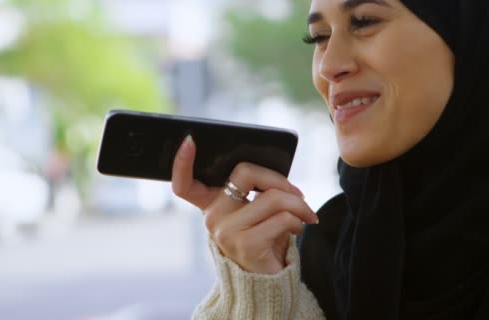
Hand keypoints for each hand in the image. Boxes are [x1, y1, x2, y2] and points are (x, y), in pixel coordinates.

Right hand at [171, 135, 318, 273]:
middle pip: (245, 173)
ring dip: (299, 204)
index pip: (184, 184)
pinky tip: (298, 228)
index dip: (182, 163)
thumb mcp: (252, 212)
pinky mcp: (246, 245)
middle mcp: (212, 217)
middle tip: (297, 194)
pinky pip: (282, 218)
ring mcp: (226, 232)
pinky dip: (298, 220)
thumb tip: (274, 172)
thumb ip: (252, 190)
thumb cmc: (262, 238)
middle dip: (279, 179)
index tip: (189, 141)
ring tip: (307, 212)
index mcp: (210, 205)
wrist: (266, 281)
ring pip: (273, 197)